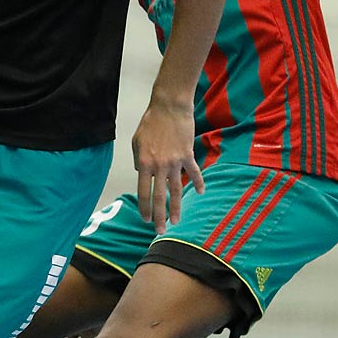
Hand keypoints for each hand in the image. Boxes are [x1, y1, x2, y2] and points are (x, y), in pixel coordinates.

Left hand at [132, 98, 201, 235]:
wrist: (169, 107)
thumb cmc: (150, 123)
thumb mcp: (136, 142)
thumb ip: (138, 160)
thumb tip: (142, 173)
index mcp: (144, 163)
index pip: (143, 192)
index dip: (145, 207)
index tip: (146, 219)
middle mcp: (159, 166)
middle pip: (160, 197)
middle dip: (160, 216)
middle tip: (161, 230)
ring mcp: (175, 162)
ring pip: (176, 190)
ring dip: (177, 207)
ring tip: (177, 221)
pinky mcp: (187, 155)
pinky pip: (193, 172)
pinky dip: (197, 183)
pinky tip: (200, 192)